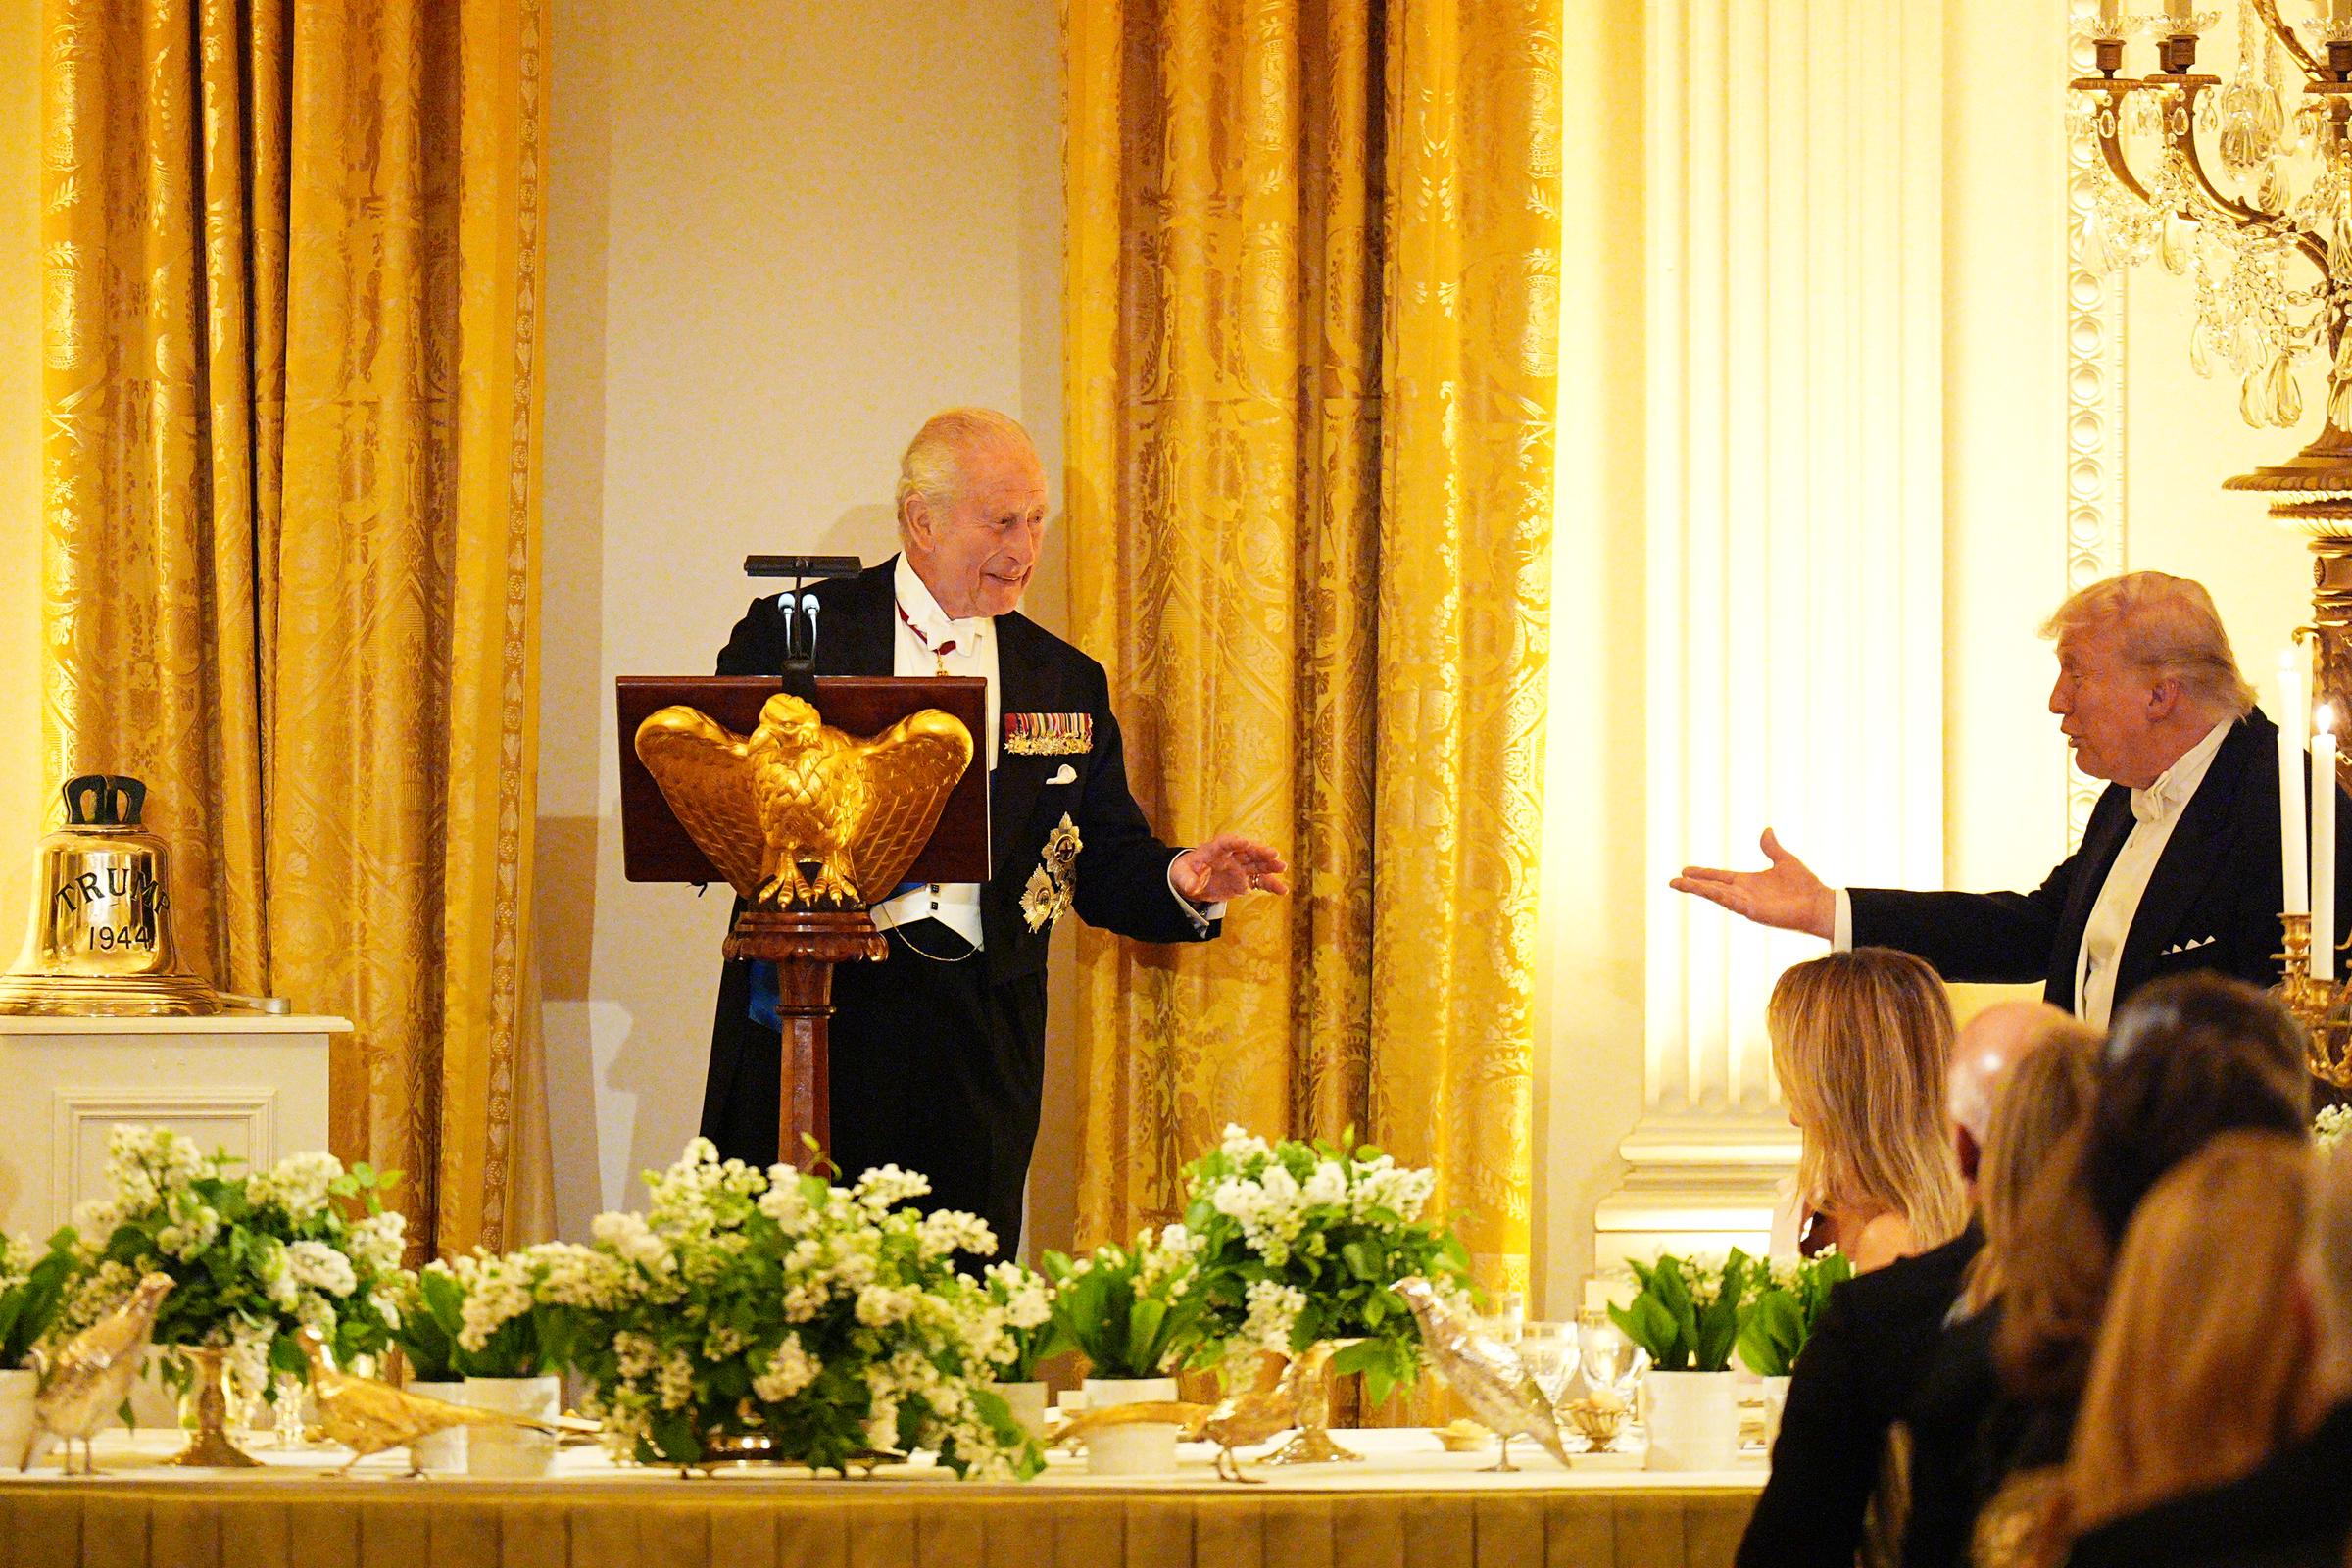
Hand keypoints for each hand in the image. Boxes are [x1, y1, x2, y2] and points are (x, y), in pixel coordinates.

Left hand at [1173, 834, 1290, 902]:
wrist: (1193, 881)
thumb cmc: (1185, 873)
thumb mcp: (1181, 876)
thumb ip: (1188, 880)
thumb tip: (1192, 887)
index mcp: (1214, 850)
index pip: (1225, 842)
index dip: (1235, 842)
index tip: (1244, 843)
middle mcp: (1231, 856)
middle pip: (1247, 851)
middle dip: (1260, 851)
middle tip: (1273, 853)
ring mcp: (1240, 868)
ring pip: (1258, 864)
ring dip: (1270, 865)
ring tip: (1282, 867)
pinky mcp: (1245, 881)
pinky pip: (1260, 882)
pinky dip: (1271, 885)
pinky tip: (1282, 890)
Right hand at [1669, 828, 1834, 939]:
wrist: (1819, 904)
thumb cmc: (1805, 886)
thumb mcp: (1784, 860)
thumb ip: (1772, 848)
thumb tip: (1767, 831)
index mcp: (1748, 882)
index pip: (1719, 877)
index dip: (1703, 873)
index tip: (1685, 870)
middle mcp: (1744, 893)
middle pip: (1712, 887)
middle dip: (1692, 884)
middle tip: (1672, 881)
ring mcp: (1747, 903)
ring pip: (1715, 895)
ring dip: (1696, 890)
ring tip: (1677, 884)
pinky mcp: (1753, 911)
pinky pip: (1729, 901)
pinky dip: (1714, 894)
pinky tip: (1701, 890)